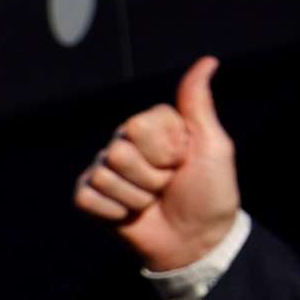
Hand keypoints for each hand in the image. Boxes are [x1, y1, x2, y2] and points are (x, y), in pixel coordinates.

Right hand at [73, 57, 237, 270]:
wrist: (197, 239)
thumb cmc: (211, 191)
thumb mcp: (213, 145)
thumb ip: (198, 104)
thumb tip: (208, 60)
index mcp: (154, 125)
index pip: (139, 124)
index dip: (166, 150)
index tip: (184, 160)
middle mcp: (126, 141)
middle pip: (119, 150)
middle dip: (152, 175)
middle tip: (168, 183)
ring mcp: (105, 169)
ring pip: (105, 175)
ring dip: (137, 196)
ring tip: (154, 199)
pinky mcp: (90, 197)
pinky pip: (86, 196)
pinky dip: (114, 212)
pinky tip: (131, 214)